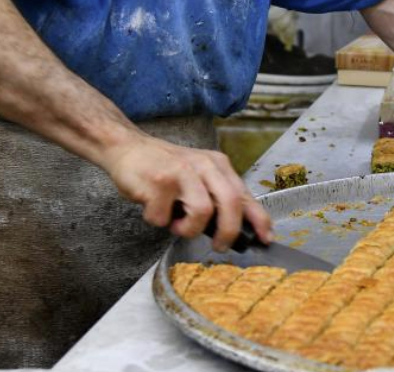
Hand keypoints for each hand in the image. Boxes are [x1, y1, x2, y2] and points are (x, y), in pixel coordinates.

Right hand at [101, 132, 272, 251]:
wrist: (128, 148)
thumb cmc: (165, 167)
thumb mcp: (198, 175)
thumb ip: (216, 196)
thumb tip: (238, 228)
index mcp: (217, 165)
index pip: (245, 194)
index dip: (259, 219)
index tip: (265, 238)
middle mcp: (204, 166)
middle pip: (230, 203)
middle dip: (227, 232)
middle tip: (218, 245)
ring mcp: (182, 172)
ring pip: (201, 212)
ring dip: (187, 228)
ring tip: (176, 223)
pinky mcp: (160, 181)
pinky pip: (164, 218)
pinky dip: (157, 221)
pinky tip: (153, 208)